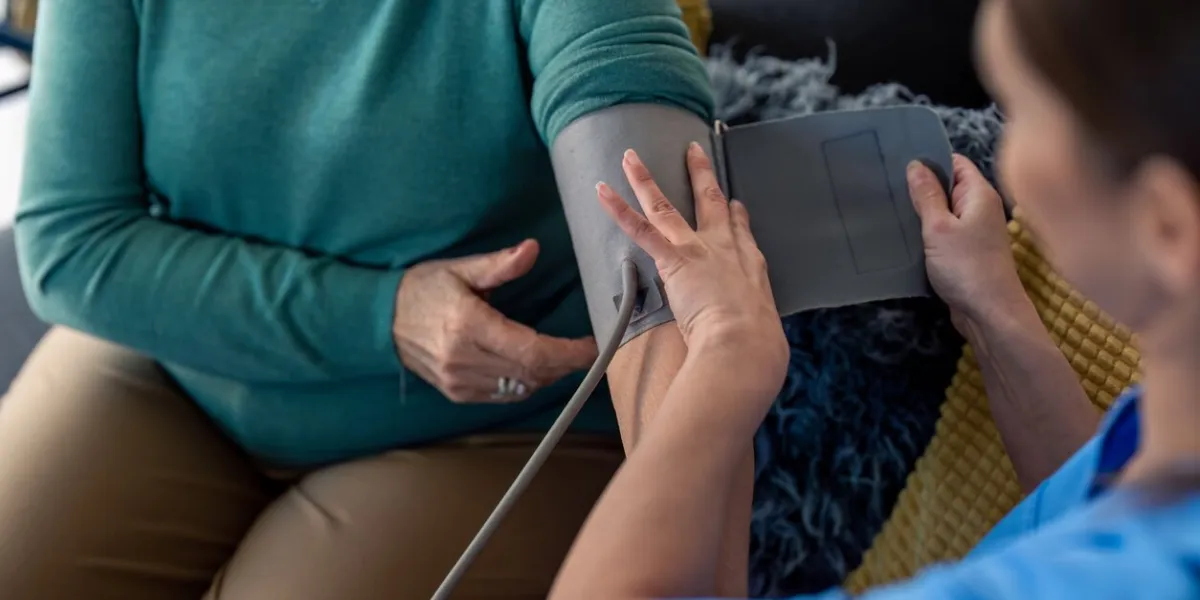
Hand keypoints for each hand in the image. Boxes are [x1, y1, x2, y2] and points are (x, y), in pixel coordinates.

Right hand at [393, 240, 597, 402]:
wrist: (379, 320)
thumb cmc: (422, 288)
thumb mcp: (460, 269)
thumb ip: (499, 265)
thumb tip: (532, 249)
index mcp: (468, 327)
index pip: (533, 351)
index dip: (569, 353)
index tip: (594, 346)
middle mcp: (463, 360)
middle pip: (532, 373)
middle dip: (564, 364)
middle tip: (585, 349)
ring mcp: (459, 382)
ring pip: (521, 388)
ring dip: (548, 375)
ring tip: (563, 356)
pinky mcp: (457, 393)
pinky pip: (504, 395)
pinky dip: (525, 383)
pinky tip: (534, 367)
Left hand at [596, 144, 787, 397]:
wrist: (746, 347)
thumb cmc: (757, 351)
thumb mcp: (765, 335)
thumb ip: (755, 330)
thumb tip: (757, 350)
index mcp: (750, 268)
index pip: (741, 233)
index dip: (735, 215)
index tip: (734, 203)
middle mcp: (726, 250)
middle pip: (712, 203)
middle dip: (701, 175)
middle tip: (693, 151)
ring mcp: (699, 250)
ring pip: (667, 208)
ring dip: (645, 181)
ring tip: (629, 158)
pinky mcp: (676, 259)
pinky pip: (641, 229)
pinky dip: (619, 209)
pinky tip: (603, 190)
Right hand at [907, 154, 1028, 331]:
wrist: (989, 313)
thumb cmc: (966, 266)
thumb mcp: (939, 227)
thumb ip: (927, 195)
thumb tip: (916, 165)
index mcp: (979, 194)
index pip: (955, 163)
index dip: (930, 159)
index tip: (899, 160)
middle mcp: (980, 209)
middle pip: (949, 187)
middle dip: (921, 186)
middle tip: (886, 183)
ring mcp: (974, 232)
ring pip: (944, 212)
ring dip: (922, 212)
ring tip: (890, 206)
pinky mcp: (966, 252)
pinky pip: (944, 233)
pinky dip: (926, 232)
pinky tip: (904, 234)